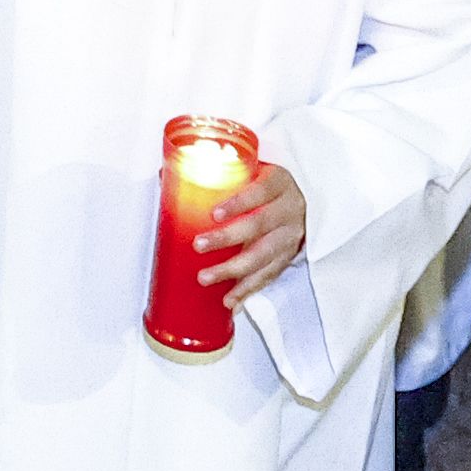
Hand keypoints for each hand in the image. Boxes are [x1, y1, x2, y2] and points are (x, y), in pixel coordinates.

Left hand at [198, 159, 312, 303]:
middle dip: (227, 238)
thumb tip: (165, 177)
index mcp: (279, 183)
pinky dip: (248, 289)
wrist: (305, 201)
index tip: (214, 214)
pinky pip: (268, 275)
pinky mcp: (288, 257)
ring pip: (263, 256)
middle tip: (199, 245)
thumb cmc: (268, 184)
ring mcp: (290, 236)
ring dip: (233, 270)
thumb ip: (217, 175)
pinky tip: (230, 299)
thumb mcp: (252, 172)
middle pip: (258, 225)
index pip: (260, 191)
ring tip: (206, 278)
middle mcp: (289, 210)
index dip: (238, 203)